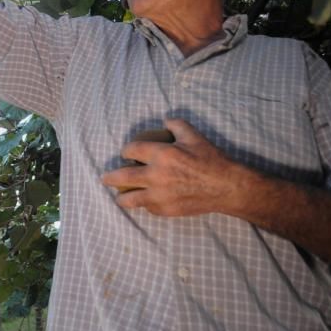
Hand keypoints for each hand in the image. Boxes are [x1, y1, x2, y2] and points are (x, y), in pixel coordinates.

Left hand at [100, 118, 245, 216]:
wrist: (225, 187)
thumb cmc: (210, 159)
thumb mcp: (193, 136)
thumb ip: (176, 125)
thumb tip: (165, 120)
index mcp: (161, 154)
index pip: (132, 150)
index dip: (125, 151)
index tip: (125, 153)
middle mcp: (156, 175)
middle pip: (122, 177)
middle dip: (110, 178)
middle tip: (104, 178)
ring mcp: (159, 195)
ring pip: (130, 199)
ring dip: (121, 197)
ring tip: (118, 197)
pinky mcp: (165, 210)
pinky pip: (147, 207)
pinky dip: (144, 204)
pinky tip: (144, 202)